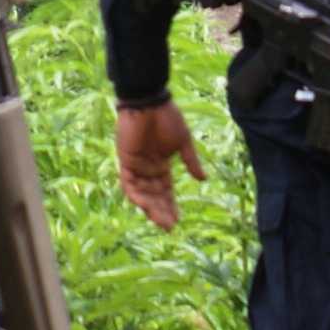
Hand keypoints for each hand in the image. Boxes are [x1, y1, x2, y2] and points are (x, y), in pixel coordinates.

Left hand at [114, 100, 208, 232]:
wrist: (149, 102)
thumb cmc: (167, 117)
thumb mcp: (183, 142)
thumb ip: (190, 161)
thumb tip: (203, 179)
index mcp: (160, 164)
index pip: (165, 190)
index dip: (170, 205)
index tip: (177, 220)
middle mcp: (147, 169)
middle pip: (153, 196)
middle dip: (161, 211)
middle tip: (169, 226)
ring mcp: (135, 166)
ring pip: (141, 193)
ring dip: (150, 207)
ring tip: (161, 221)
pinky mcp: (125, 161)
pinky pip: (129, 183)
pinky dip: (136, 195)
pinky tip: (145, 206)